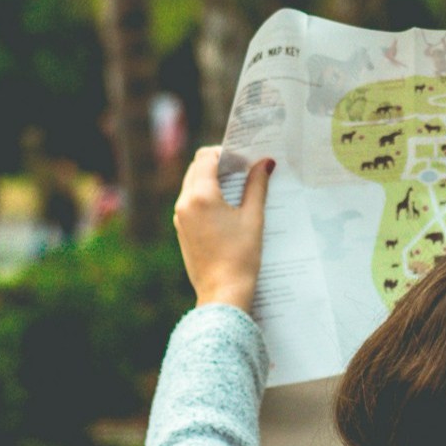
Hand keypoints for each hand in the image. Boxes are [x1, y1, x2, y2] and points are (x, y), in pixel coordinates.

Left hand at [174, 147, 271, 312]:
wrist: (223, 292)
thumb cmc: (241, 257)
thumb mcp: (253, 217)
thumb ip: (257, 186)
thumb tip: (264, 163)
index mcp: (201, 195)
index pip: (206, 157)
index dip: (225, 153)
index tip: (243, 160)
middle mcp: (184, 203)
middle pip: (197, 168)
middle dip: (218, 164)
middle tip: (242, 170)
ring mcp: (180, 217)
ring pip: (192, 185)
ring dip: (211, 180)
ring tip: (236, 190)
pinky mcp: (182, 230)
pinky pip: (190, 203)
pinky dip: (205, 197)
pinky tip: (225, 209)